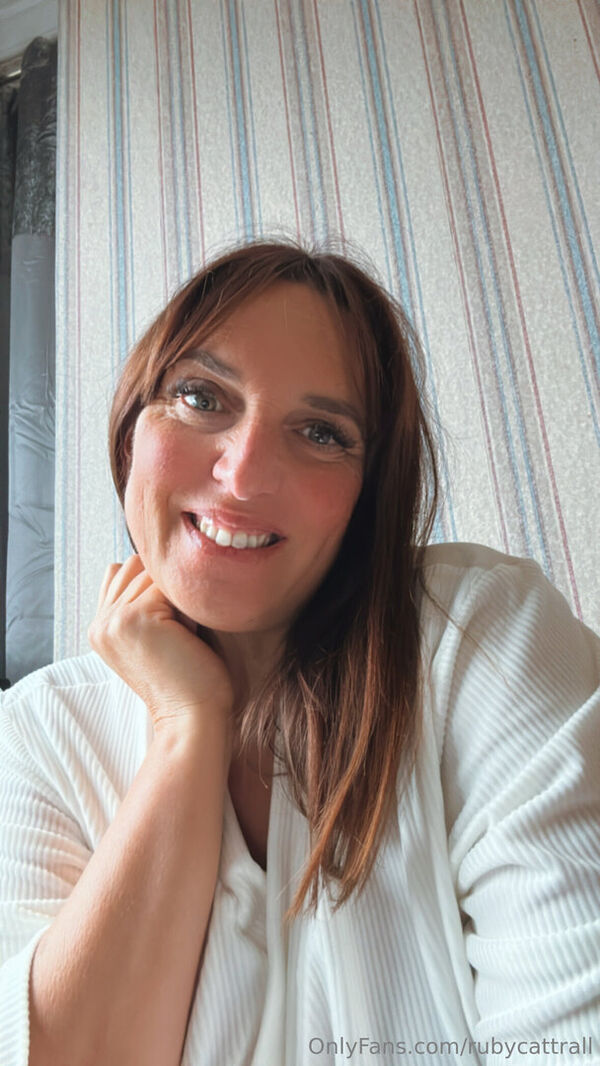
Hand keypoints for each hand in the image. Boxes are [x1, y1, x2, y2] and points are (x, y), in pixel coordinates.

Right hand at [88, 555, 234, 737]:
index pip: (122, 572)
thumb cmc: (188, 678)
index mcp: (100, 628)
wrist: (193, 717)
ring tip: (182, 636)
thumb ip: (142, 602)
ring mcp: (113, 619)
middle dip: (164, 588)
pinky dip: (187, 607)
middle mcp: (100, 623)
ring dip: (177, 598)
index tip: (171, 629)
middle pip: (136, 566)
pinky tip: (187, 638)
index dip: (154, 588)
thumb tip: (152, 560)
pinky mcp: (133, 617)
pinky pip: (168, 585)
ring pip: (152, 573)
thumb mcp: (155, 636)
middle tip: (178, 632)